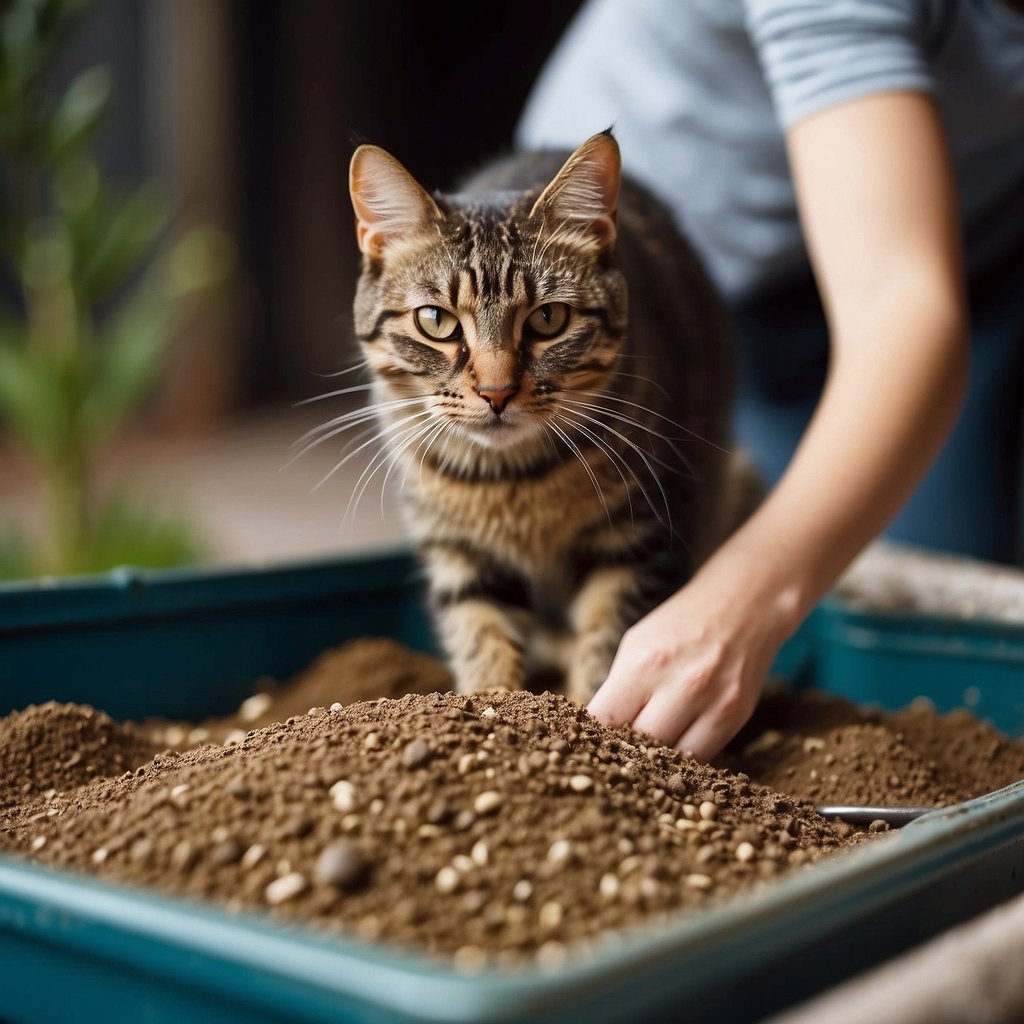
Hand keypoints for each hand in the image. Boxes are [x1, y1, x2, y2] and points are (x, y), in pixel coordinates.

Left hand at [587, 560, 789, 761]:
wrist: (743, 605)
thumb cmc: (680, 625)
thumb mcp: (636, 644)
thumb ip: (619, 688)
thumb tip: (599, 731)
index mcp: (644, 664)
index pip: (604, 720)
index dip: (594, 735)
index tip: (591, 739)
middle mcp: (681, 686)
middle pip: (638, 748)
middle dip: (625, 749)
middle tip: (620, 746)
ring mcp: (713, 704)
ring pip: (671, 759)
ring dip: (657, 759)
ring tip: (649, 748)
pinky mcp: (736, 717)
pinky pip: (702, 757)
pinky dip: (685, 757)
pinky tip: (676, 744)